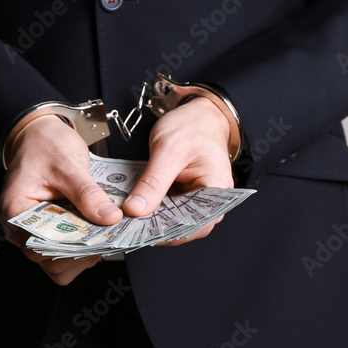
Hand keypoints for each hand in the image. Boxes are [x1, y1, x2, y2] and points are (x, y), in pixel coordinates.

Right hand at [0, 115, 122, 284]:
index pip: (41, 246)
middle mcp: (19, 227)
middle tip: (108, 235)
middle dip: (81, 251)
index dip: (72, 246)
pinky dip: (82, 248)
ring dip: (83, 253)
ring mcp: (33, 232)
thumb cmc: (44, 145)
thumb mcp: (68, 164)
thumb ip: (87, 193)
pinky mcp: (48, 231)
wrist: (40, 135)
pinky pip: (64, 251)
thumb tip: (109, 218)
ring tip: (103, 233)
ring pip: (58, 263)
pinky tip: (96, 232)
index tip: (98, 238)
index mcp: (15, 211)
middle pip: (50, 260)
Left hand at [122, 96, 233, 245]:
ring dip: (154, 224)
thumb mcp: (168, 149)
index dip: (170, 232)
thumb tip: (135, 210)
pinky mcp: (184, 198)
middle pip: (185, 228)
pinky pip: (170, 212)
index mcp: (217, 189)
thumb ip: (153, 182)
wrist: (197, 115)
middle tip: (130, 230)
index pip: (196, 224)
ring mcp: (197, 201)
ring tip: (130, 224)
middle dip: (158, 230)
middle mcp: (211, 201)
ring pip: (175, 222)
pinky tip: (136, 213)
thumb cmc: (191, 127)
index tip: (143, 232)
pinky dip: (154, 213)